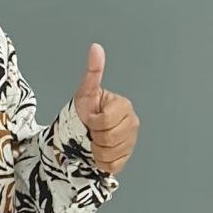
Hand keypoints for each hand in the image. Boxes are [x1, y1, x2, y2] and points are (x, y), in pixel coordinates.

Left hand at [73, 43, 139, 175]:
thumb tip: (96, 47)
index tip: (90, 116)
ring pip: (110, 153)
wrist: (80, 132)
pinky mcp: (126, 157)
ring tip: (95, 140)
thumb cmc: (83, 111)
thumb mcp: (85, 92)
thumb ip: (93, 71)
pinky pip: (112, 165)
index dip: (93, 121)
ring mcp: (131, 141)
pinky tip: (100, 152)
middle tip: (91, 130)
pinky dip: (101, 161)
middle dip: (94, 136)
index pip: (106, 120)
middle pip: (109, 138)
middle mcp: (132, 123)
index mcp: (124, 106)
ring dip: (96, 149)